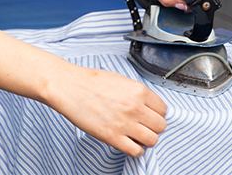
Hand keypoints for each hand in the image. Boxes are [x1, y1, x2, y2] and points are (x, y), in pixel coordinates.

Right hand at [48, 65, 167, 156]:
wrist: (68, 87)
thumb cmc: (89, 82)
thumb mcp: (120, 80)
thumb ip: (137, 93)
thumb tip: (147, 106)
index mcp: (138, 91)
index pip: (163, 110)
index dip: (156, 114)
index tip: (149, 116)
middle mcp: (134, 107)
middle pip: (160, 126)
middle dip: (152, 127)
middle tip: (142, 125)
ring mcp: (124, 123)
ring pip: (152, 140)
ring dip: (145, 139)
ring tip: (135, 135)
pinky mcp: (112, 136)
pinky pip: (135, 151)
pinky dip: (135, 150)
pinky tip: (127, 142)